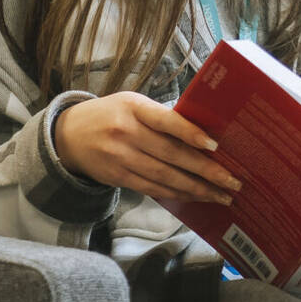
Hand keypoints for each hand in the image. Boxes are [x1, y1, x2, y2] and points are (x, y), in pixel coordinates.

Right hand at [53, 91, 242, 205]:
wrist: (68, 135)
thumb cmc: (112, 114)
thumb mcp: (133, 104)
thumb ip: (161, 116)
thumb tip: (203, 134)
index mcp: (135, 108)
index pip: (166, 121)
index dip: (190, 133)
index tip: (215, 145)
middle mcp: (127, 133)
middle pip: (171, 154)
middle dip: (205, 170)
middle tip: (232, 181)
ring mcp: (120, 157)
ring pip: (164, 176)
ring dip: (196, 188)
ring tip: (221, 196)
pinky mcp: (117, 177)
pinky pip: (152, 188)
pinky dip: (176, 194)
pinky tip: (196, 197)